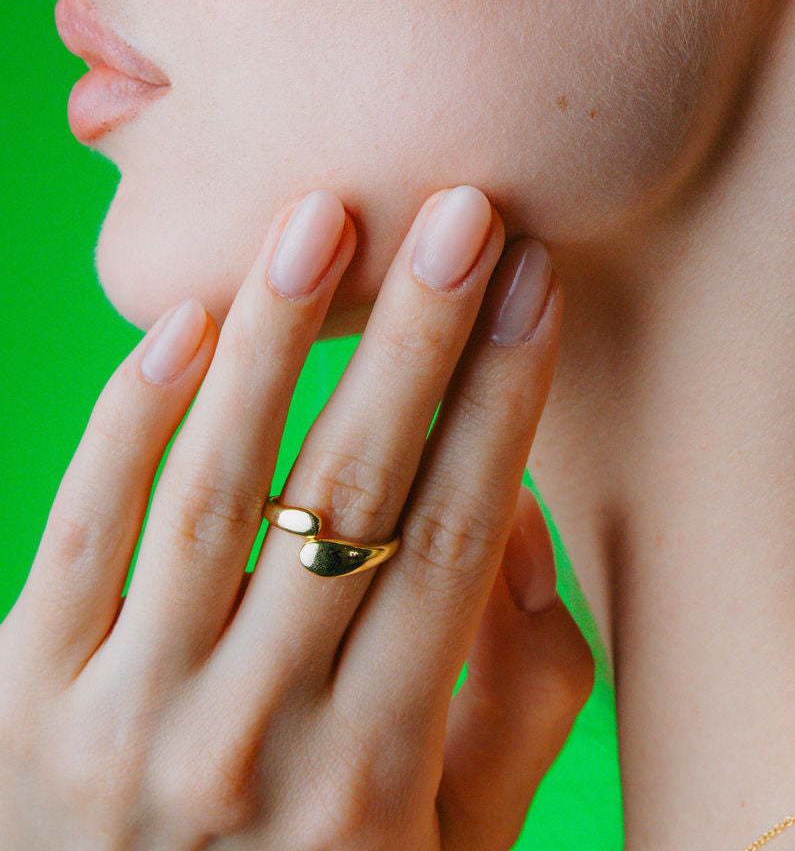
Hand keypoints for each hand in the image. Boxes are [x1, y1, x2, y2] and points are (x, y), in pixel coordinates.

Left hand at [0, 185, 592, 848]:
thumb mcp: (455, 847)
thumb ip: (517, 704)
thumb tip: (525, 529)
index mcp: (376, 774)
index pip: (456, 536)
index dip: (504, 398)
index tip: (536, 282)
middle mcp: (252, 741)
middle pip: (351, 493)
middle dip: (418, 338)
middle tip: (462, 212)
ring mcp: (123, 718)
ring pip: (214, 490)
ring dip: (276, 342)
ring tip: (320, 221)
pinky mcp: (18, 699)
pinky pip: (80, 530)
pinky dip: (132, 419)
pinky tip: (187, 325)